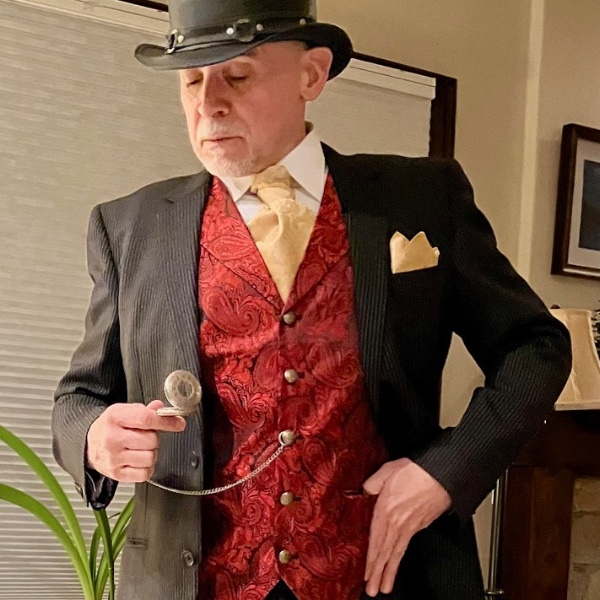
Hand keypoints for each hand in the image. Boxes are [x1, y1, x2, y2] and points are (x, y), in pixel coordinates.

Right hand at [86, 400, 185, 482]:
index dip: (166, 422)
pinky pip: (144, 474)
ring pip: (150, 458)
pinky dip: (147, 468)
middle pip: (151, 441)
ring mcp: (113, 458)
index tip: (178, 423)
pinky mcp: (116, 474)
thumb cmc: (110, 426)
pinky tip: (139, 460)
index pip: (146, 419)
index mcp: (115, 417)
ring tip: (141, 448)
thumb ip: (145, 410)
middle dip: (154, 438)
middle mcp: (112, 438)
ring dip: (151, 453)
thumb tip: (161, 409)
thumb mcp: (125, 411)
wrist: (89, 444)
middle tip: (146, 437)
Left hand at [363, 458, 451, 596]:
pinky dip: (400, 558)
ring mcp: (410, 525)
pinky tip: (395, 563)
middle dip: (378, 572)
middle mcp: (397, 521)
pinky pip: (406, 545)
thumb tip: (364, 491)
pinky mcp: (420, 525)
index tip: (366, 573)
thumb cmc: (417, 470)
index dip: (370, 558)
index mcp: (386, 508)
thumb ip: (373, 482)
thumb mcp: (388, 469)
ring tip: (384, 587)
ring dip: (390, 571)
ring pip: (397, 552)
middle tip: (372, 590)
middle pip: (385, 551)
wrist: (443, 474)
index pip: (375, 539)